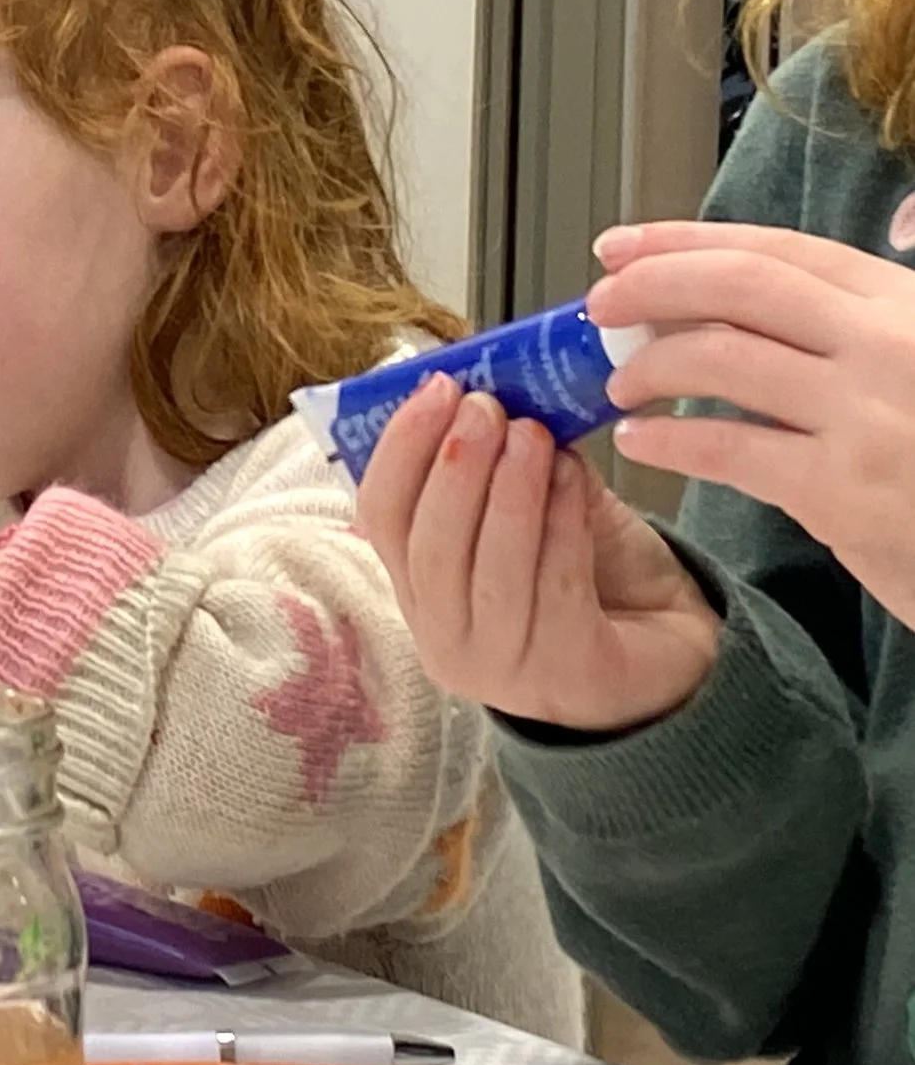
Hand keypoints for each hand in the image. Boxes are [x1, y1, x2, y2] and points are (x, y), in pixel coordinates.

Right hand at [356, 373, 722, 730]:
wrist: (682, 653)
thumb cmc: (600, 578)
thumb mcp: (541, 512)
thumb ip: (511, 468)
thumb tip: (501, 395)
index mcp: (422, 593)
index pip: (382, 519)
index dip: (400, 449)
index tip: (437, 388)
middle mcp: (447, 640)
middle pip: (428, 547)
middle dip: (453, 467)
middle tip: (486, 407)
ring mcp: (502, 668)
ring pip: (487, 569)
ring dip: (507, 490)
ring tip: (534, 433)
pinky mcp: (565, 675)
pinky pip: (553, 587)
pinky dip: (560, 524)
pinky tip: (573, 476)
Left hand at [593, 219, 914, 627]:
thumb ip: (877, 311)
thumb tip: (859, 235)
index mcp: (906, 304)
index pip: (780, 251)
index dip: (686, 241)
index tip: (620, 245)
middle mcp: (892, 343)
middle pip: (741, 286)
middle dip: (652, 285)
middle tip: (597, 306)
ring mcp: (869, 416)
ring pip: (723, 359)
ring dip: (650, 365)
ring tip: (617, 384)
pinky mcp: (846, 491)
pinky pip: (727, 448)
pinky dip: (666, 442)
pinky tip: (637, 444)